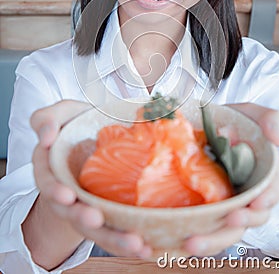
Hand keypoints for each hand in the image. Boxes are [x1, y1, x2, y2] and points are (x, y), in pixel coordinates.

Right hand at [30, 100, 151, 262]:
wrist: (101, 133)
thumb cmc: (79, 123)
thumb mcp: (61, 114)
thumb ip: (47, 119)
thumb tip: (46, 137)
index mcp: (52, 170)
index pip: (48, 182)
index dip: (54, 191)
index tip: (67, 195)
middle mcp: (68, 192)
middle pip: (70, 212)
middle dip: (82, 218)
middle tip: (94, 219)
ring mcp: (90, 204)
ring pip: (96, 228)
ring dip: (112, 238)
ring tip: (132, 242)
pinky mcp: (111, 211)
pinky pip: (117, 229)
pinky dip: (129, 241)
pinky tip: (147, 248)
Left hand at [183, 102, 278, 255]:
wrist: (205, 122)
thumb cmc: (234, 121)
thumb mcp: (254, 114)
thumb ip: (270, 120)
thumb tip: (277, 139)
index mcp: (263, 175)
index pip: (272, 191)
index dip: (266, 199)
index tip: (256, 202)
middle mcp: (246, 194)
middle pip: (250, 219)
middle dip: (239, 224)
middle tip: (229, 220)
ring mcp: (226, 203)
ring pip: (226, 231)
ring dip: (213, 240)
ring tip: (193, 242)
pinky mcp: (204, 207)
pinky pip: (204, 228)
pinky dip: (195, 237)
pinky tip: (179, 242)